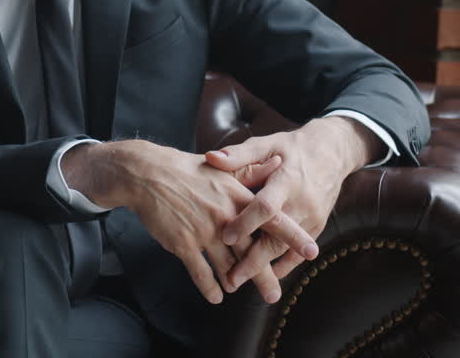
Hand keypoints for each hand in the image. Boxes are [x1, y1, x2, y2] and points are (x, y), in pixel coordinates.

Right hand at [62, 140, 317, 304]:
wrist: (148, 175)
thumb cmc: (188, 171)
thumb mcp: (224, 168)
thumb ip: (253, 171)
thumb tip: (279, 163)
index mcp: (238, 197)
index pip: (272, 220)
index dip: (293, 237)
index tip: (311, 252)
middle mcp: (225, 216)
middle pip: (252, 252)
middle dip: (264, 276)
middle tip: (273, 294)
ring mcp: (204, 232)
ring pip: (227, 267)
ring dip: (235, 282)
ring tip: (240, 291)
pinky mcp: (184, 244)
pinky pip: (201, 273)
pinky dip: (210, 287)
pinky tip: (216, 297)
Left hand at [203, 117, 375, 291]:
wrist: (331, 152)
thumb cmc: (290, 147)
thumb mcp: (266, 144)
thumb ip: (239, 154)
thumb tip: (211, 158)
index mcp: (287, 180)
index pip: (266, 206)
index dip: (246, 222)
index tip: (225, 237)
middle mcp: (302, 202)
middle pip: (277, 237)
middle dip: (254, 260)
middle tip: (231, 280)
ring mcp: (312, 217)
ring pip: (287, 248)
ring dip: (265, 267)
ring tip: (240, 282)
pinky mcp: (317, 226)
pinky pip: (299, 251)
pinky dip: (284, 265)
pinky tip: (265, 275)